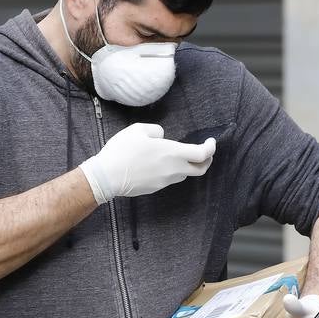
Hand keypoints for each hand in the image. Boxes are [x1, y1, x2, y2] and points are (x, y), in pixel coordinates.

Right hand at [80, 123, 215, 203]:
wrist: (107, 176)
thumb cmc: (122, 151)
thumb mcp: (138, 130)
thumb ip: (156, 131)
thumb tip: (162, 136)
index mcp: (172, 153)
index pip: (202, 154)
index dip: (211, 148)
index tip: (211, 142)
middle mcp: (173, 169)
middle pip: (200, 169)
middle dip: (206, 161)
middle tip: (204, 152)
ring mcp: (165, 181)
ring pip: (184, 174)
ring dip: (186, 166)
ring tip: (178, 156)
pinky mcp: (155, 188)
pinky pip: (169, 179)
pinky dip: (171, 171)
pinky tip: (159, 164)